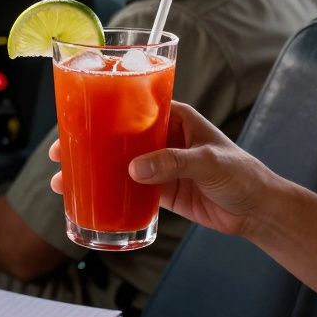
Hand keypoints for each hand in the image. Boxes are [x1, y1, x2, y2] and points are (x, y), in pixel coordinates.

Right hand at [49, 101, 272, 239]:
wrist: (257, 210)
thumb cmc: (242, 174)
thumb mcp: (208, 163)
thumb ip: (173, 163)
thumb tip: (135, 170)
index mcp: (175, 117)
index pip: (133, 105)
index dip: (103, 110)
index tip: (77, 117)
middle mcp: (163, 137)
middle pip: (117, 134)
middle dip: (87, 142)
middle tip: (58, 152)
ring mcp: (159, 164)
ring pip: (117, 162)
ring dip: (91, 169)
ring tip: (62, 180)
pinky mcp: (160, 190)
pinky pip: (128, 188)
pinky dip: (107, 191)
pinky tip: (87, 197)